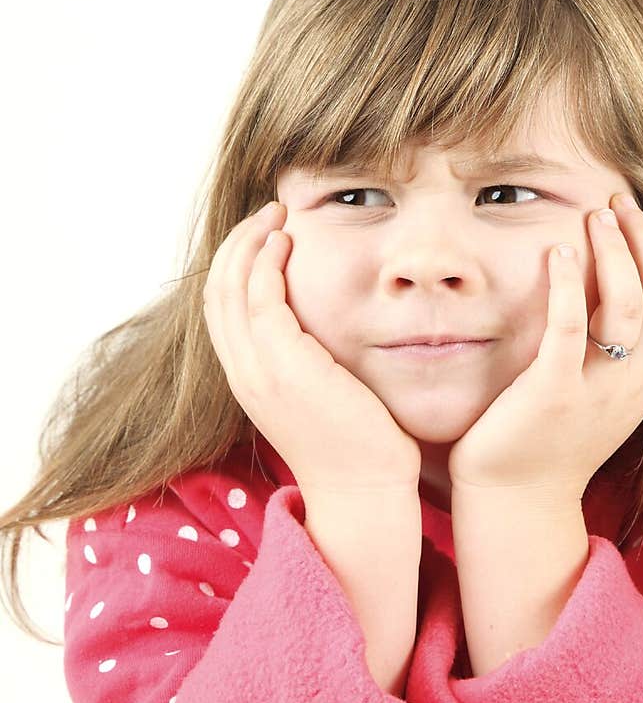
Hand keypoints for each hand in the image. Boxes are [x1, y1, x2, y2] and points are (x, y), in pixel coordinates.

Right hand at [202, 201, 421, 496]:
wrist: (366, 492)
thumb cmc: (357, 444)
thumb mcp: (320, 392)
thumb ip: (307, 358)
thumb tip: (321, 325)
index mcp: (247, 379)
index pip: (219, 307)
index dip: (234, 262)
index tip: (265, 232)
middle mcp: (242, 374)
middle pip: (216, 290)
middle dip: (237, 242)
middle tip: (270, 211)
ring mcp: (259, 371)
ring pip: (231, 287)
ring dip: (251, 242)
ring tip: (278, 216)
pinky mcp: (286, 367)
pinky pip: (261, 300)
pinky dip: (268, 264)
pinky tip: (289, 243)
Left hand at [447, 193, 642, 502]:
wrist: (516, 502)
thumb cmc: (547, 443)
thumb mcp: (597, 393)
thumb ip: (609, 350)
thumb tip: (602, 287)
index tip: (633, 213)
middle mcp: (634, 383)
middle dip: (640, 240)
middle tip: (614, 201)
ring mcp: (598, 390)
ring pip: (625, 305)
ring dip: (612, 252)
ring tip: (592, 216)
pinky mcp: (554, 394)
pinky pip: (569, 328)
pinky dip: (566, 284)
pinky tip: (556, 251)